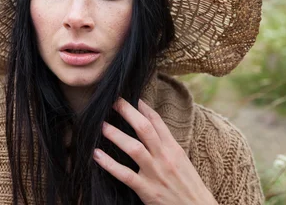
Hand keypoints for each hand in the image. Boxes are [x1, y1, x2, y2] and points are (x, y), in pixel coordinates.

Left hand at [93, 98, 218, 204]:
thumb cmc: (189, 185)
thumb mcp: (181, 161)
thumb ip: (166, 146)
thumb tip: (151, 131)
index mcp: (173, 148)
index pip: (157, 122)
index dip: (143, 107)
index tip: (131, 96)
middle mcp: (164, 157)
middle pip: (144, 128)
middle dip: (127, 112)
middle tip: (113, 101)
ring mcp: (155, 172)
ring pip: (133, 148)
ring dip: (115, 135)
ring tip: (101, 124)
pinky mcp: (147, 190)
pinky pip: (125, 175)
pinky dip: (109, 164)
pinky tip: (96, 155)